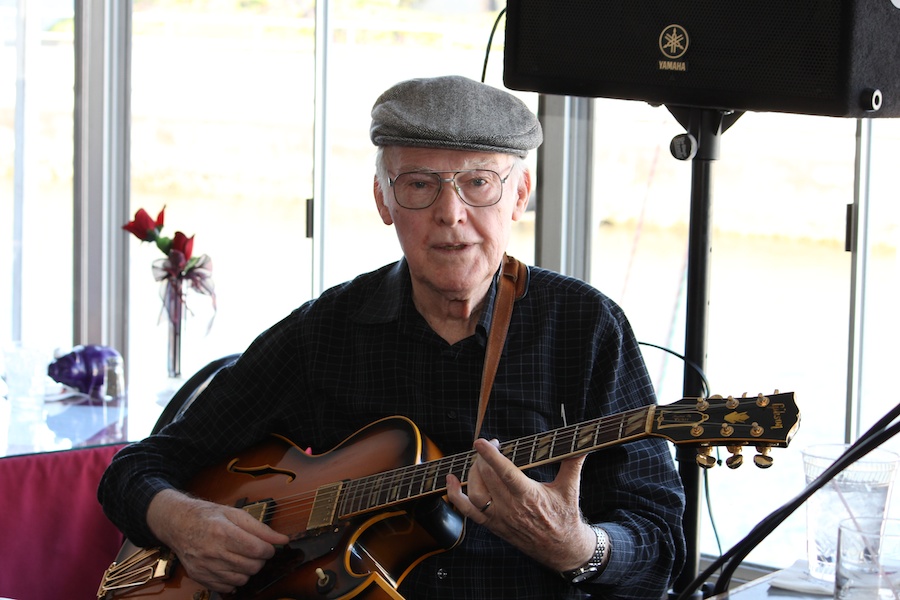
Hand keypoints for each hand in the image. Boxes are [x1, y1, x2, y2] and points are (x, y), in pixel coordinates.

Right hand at [147, 489, 290, 592]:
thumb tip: (283, 539)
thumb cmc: (209, 516)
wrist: (179, 524)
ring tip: (242, 557)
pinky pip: (227, 587)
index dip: (269, 550)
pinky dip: (234, 579)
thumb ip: (261, 528)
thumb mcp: (235, 514)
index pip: (257, 550)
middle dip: (260, 560)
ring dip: (248, 570)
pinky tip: (232, 566)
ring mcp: (205, 566)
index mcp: (223, 532)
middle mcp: (212, 551)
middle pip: (251, 566)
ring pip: (242, 579)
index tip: (268, 547)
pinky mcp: (200, 577)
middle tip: (256, 551)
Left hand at [445, 438, 596, 571]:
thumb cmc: (566, 517)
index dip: (492, 456)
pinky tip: (450, 481)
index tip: (482, 442)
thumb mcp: (570, 488)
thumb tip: (582, 442)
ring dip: (472, 473)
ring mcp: (500, 518)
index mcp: (529, 496)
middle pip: (487, 478)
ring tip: (480, 461)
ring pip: (475, 493)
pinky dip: (455, 496)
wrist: (563, 550)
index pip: (506, 473)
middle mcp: (511, 508)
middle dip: (484, 458)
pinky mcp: (493, 525)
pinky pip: (468, 512)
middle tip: (492, 447)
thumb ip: (573, 462)